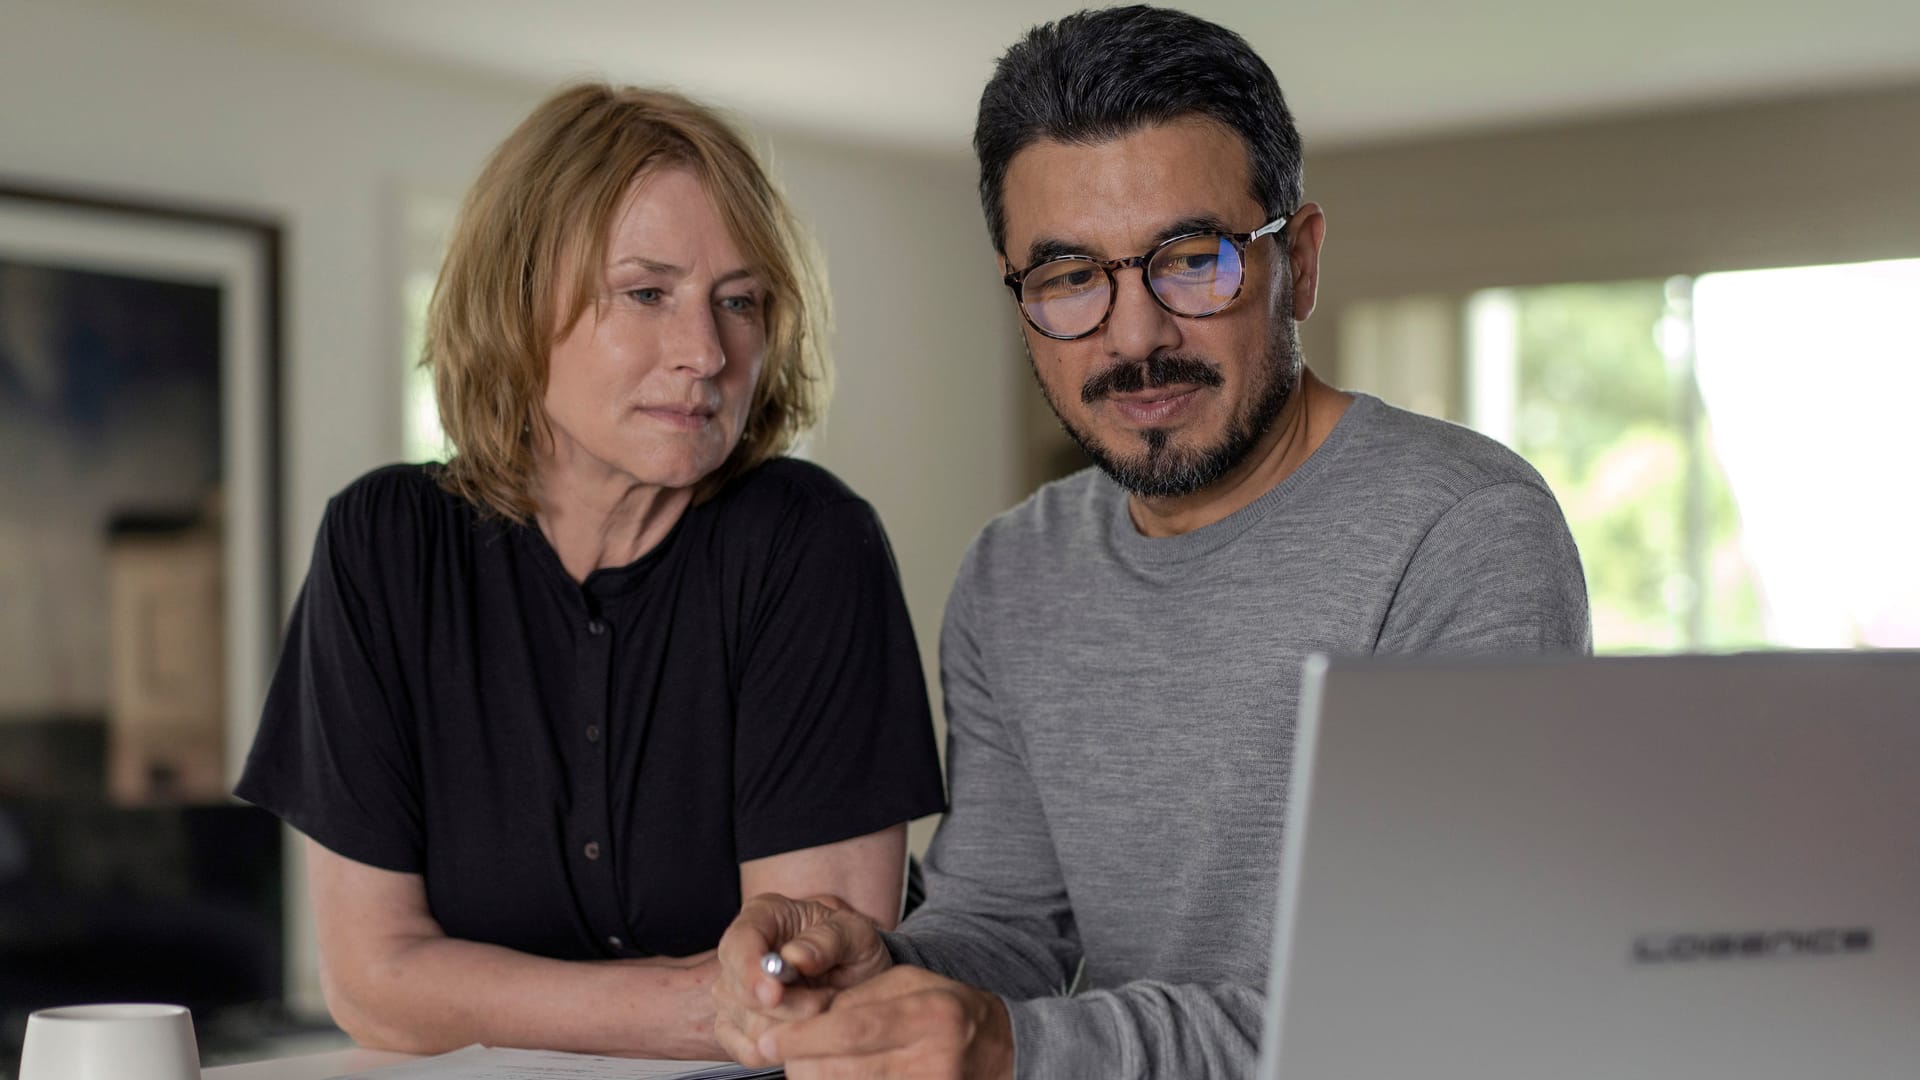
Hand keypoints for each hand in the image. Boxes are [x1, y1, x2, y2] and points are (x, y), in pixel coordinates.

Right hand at [714, 893, 893, 1065]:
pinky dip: (784, 1049)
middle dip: (793, 1006)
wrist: (857, 975)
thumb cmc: (850, 947)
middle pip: (743, 994)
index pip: (738, 943)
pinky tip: (805, 1028)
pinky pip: (750, 1052)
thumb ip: (828, 940)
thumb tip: (795, 957)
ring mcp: (732, 993)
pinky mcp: (735, 1028)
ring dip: (796, 1027)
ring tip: (823, 1006)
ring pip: (751, 1028)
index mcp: (762, 916)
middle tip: (829, 996)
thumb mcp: (854, 933)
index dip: (750, 972)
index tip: (773, 994)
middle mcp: (740, 954)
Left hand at [758, 965, 1014, 1079]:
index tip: (765, 1040)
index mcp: (930, 1015)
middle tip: (779, 1051)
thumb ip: (860, 998)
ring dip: (817, 1078)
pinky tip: (836, 1074)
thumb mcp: (912, 985)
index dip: (803, 1037)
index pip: (853, 1029)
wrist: (1004, 1053)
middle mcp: (932, 1061)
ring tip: (810, 1063)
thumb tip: (805, 1020)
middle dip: (800, 1064)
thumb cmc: (949, 1010)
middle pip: (842, 1071)